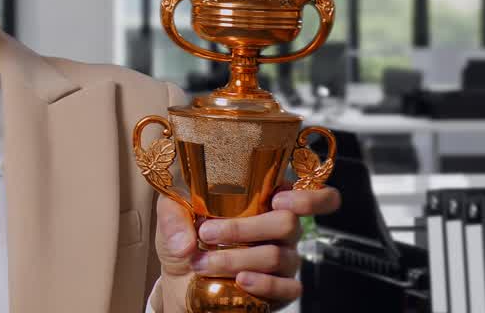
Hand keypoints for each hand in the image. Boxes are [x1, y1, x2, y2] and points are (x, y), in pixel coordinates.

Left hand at [155, 186, 340, 306]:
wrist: (180, 277)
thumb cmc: (186, 236)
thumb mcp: (172, 215)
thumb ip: (174, 216)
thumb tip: (186, 242)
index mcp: (266, 200)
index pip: (311, 195)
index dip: (309, 197)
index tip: (278, 199)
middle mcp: (281, 229)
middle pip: (287, 222)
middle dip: (244, 228)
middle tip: (207, 233)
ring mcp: (284, 260)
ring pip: (276, 256)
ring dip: (235, 259)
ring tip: (202, 262)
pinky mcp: (281, 290)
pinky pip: (287, 288)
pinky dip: (262, 284)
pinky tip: (240, 281)